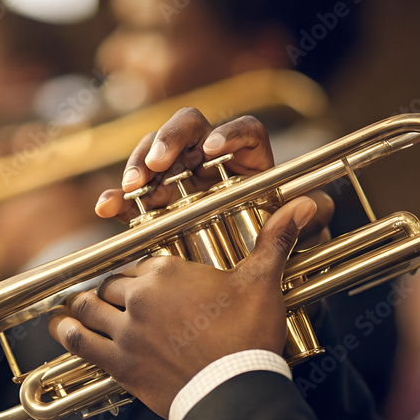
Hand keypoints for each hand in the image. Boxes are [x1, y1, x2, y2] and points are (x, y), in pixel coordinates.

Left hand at [49, 196, 319, 418]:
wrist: (235, 390)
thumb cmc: (250, 336)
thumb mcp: (261, 283)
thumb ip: (274, 240)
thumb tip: (304, 202)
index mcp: (167, 270)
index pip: (138, 264)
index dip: (140, 273)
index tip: (144, 281)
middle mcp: (139, 296)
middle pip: (110, 285)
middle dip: (111, 290)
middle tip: (113, 298)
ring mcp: (125, 331)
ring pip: (87, 309)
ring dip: (81, 308)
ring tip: (74, 307)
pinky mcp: (119, 363)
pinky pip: (81, 342)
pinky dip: (68, 334)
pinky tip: (61, 329)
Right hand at [93, 108, 333, 245]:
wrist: (247, 291)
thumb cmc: (278, 257)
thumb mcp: (299, 242)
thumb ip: (309, 222)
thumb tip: (313, 206)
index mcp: (252, 162)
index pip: (245, 131)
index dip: (230, 133)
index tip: (213, 151)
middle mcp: (214, 162)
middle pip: (189, 128)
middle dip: (170, 139)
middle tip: (158, 164)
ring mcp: (181, 180)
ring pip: (155, 153)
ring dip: (139, 164)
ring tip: (132, 188)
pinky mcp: (154, 205)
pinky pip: (132, 195)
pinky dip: (117, 199)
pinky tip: (106, 208)